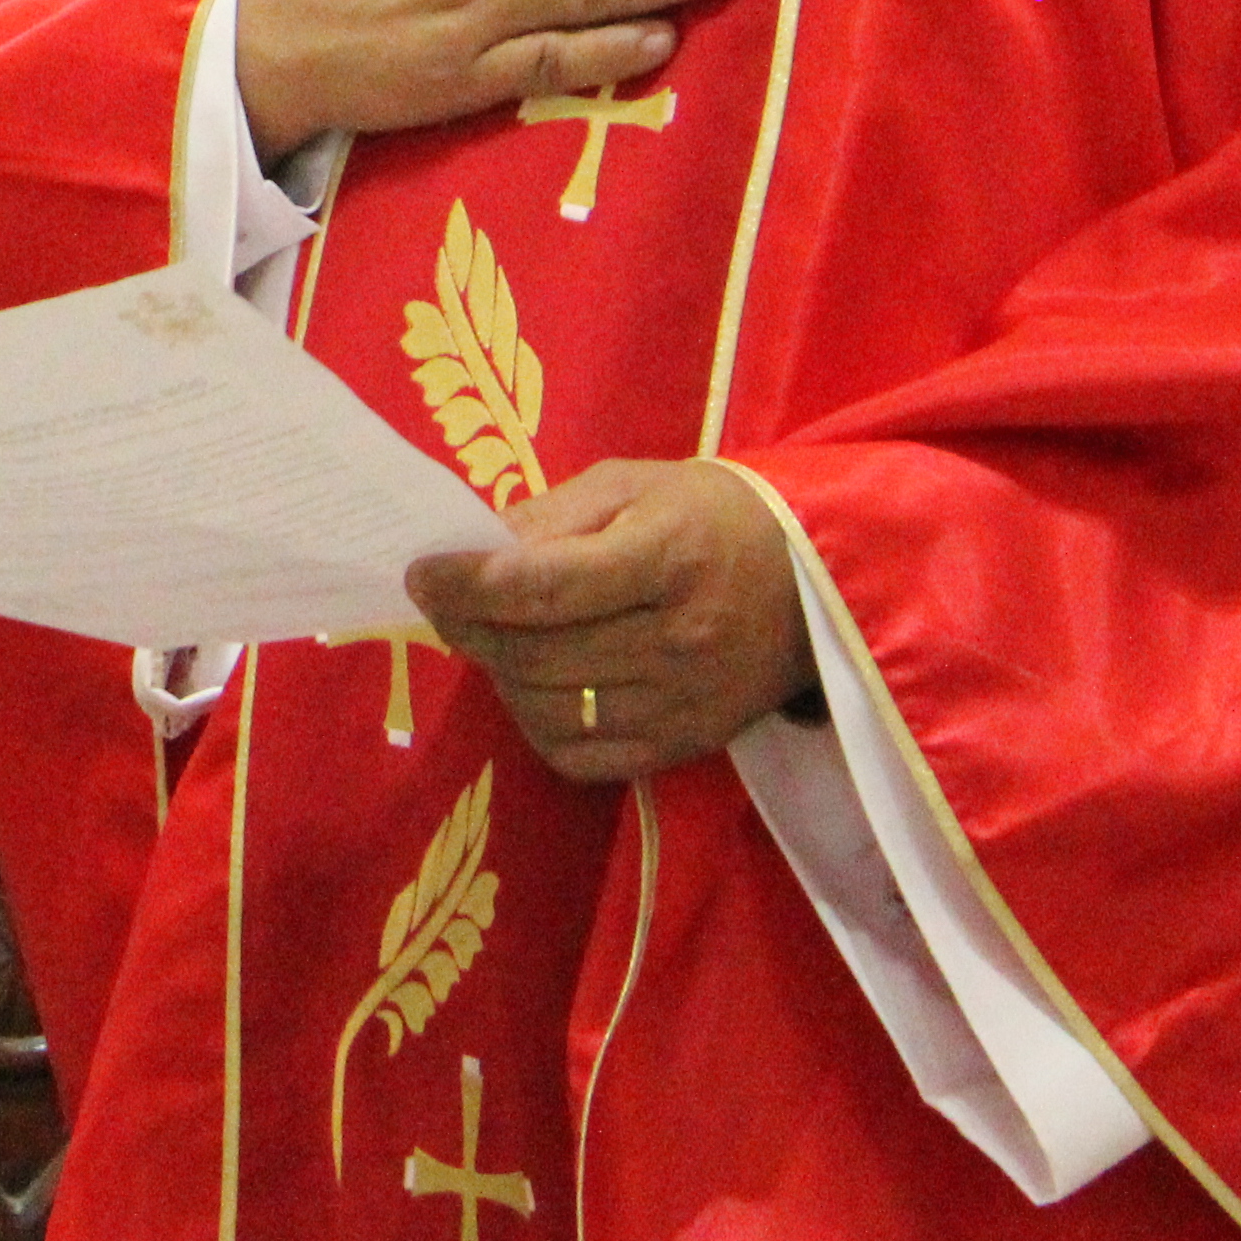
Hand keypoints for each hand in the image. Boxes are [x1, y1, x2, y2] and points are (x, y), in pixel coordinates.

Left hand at [406, 459, 811, 784]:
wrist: (817, 584)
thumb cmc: (712, 516)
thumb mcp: (632, 485)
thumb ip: (549, 517)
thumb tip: (470, 551)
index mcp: (667, 560)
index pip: (543, 588)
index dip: (468, 584)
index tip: (423, 572)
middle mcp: (678, 641)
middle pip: (537, 652)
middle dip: (470, 626)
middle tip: (445, 601)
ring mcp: (683, 704)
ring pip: (549, 708)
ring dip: (498, 673)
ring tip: (490, 636)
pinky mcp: (685, 745)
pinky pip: (583, 756)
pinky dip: (537, 724)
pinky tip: (531, 685)